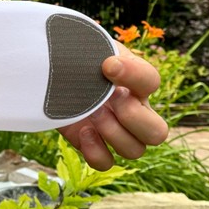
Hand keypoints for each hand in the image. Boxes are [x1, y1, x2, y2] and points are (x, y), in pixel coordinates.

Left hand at [58, 46, 168, 169]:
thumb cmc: (75, 57)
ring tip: (93, 114)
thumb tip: (102, 61)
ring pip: (135, 151)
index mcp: (135, 83)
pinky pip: (105, 162)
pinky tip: (83, 130)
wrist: (50, 71)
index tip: (106, 64)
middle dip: (134, 118)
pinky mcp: (90, 143)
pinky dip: (96, 151)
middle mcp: (132, 110)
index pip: (151, 81)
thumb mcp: (89, 46)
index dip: (133, 73)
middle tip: (112, 101)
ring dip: (114, 134)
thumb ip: (99, 49)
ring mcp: (112, 130)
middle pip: (158, 133)